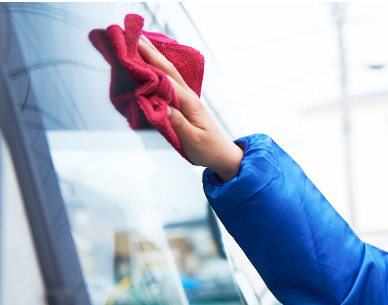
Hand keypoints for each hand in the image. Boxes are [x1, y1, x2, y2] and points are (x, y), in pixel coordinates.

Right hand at [137, 35, 242, 180]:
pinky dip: (160, 69)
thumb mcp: (192, 140)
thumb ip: (177, 123)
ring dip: (155, 57)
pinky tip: (154, 64)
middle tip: (132, 35)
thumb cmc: (209, 150)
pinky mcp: (186, 104)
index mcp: (189, 103)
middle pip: (167, 69)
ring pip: (169, 73)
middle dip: (150, 52)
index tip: (132, 48)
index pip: (166, 79)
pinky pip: (170, 81)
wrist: (224, 156)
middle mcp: (189, 97)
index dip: (149, 63)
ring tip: (140, 42)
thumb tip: (160, 106)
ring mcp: (188, 99)